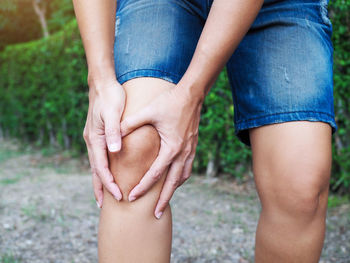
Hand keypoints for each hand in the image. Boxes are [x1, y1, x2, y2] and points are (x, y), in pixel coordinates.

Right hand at [83, 79, 124, 207]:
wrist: (102, 84)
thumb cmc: (110, 98)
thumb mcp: (113, 113)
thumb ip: (113, 131)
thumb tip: (114, 151)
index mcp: (95, 139)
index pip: (101, 167)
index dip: (109, 183)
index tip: (118, 195)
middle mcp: (92, 141)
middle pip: (95, 170)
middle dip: (100, 187)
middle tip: (104, 206)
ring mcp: (94, 139)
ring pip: (95, 165)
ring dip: (99, 180)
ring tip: (103, 195)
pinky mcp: (98, 136)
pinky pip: (99, 157)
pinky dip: (102, 168)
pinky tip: (107, 172)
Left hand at [120, 85, 201, 218]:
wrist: (192, 94)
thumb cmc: (169, 102)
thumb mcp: (147, 111)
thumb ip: (130, 123)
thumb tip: (114, 134)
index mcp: (171, 148)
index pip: (155, 174)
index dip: (142, 187)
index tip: (131, 197)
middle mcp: (182, 153)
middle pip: (173, 183)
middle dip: (163, 200)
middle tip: (156, 214)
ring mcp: (190, 150)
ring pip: (183, 177)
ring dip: (173, 190)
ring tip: (165, 200)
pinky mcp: (193, 146)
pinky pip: (187, 168)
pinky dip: (180, 177)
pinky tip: (175, 179)